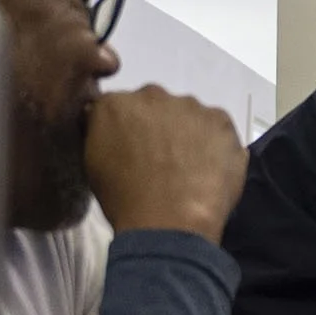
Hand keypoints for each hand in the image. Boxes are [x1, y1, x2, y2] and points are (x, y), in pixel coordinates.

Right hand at [85, 87, 245, 242]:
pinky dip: (214, 140)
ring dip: (187, 131)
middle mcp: (152, 94)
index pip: (120, 107)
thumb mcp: (94, 162)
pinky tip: (210, 165)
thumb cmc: (124, 198)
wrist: (169, 220)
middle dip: (157, 125)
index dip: (128, 128)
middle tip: (161, 156)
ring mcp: (191, 105)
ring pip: (187, 113)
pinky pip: (216, 125)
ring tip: (189, 165)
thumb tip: (111, 124)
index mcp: (114, 104)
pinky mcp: (221, 119)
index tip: (132, 147)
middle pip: (155, 105)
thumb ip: (102, 132)